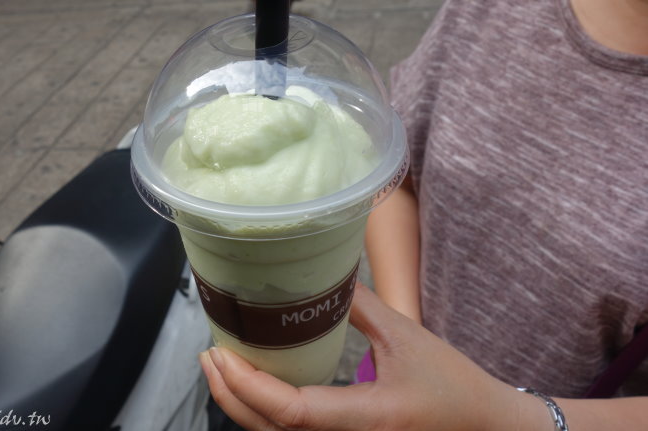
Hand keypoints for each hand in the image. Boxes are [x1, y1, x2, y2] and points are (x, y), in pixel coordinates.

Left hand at [199, 283, 549, 430]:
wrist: (484, 426)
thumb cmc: (453, 387)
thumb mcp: (408, 337)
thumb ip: (360, 305)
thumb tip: (323, 272)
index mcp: (369, 418)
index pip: (294, 412)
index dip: (249, 386)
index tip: (222, 352)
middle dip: (229, 394)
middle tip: (210, 353)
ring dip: (241, 406)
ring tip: (222, 367)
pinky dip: (264, 416)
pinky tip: (255, 388)